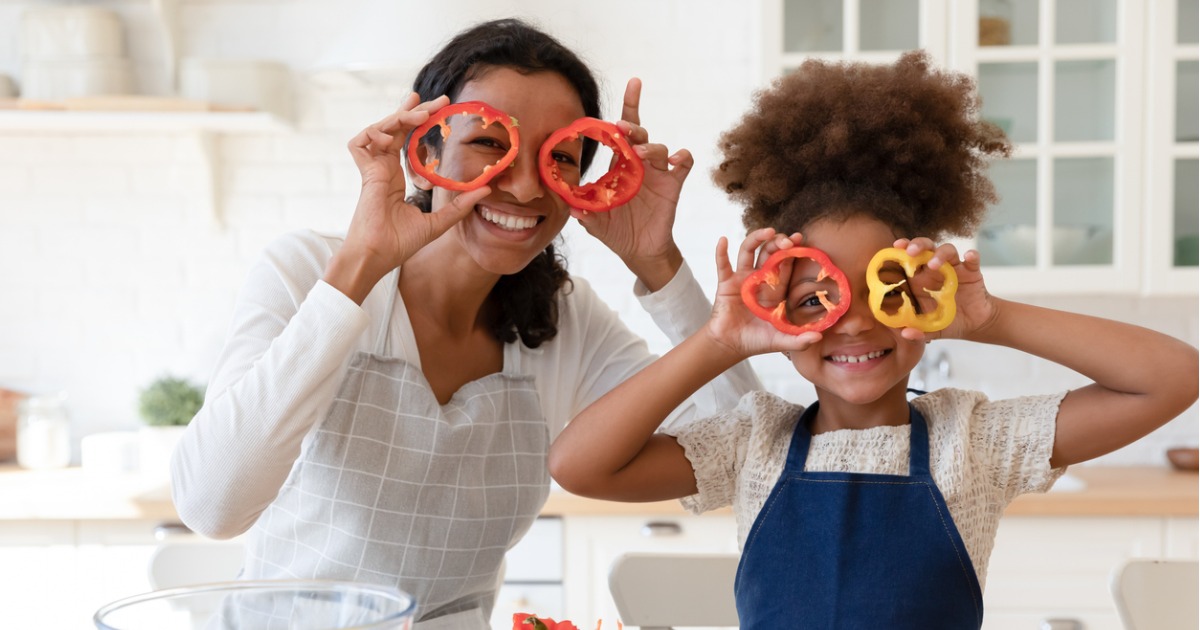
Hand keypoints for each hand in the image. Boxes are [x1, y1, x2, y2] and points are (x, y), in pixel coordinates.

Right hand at [326, 94, 490, 302]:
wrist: (379, 256)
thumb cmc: (401, 244)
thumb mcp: (438, 222)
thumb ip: (459, 205)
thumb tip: (486, 190)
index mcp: (397, 177)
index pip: (406, 140)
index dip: (418, 122)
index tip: (437, 108)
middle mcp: (384, 169)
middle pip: (395, 129)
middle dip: (412, 109)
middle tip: (437, 101)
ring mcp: (372, 170)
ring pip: (379, 130)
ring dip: (399, 118)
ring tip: (420, 114)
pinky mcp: (363, 174)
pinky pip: (359, 143)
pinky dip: (372, 134)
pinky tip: (391, 138)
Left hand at [571, 78, 688, 290]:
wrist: (639, 251)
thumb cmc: (616, 231)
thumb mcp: (594, 222)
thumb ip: (583, 212)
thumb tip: (570, 207)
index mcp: (620, 164)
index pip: (621, 131)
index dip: (629, 106)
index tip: (634, 83)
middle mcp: (639, 163)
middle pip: (640, 133)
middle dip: (632, 125)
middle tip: (623, 128)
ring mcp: (658, 173)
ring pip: (660, 148)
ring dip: (652, 147)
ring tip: (642, 155)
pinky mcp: (673, 185)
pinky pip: (684, 164)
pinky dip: (683, 158)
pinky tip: (677, 160)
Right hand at [707, 228, 822, 356]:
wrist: (730, 345)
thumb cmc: (756, 341)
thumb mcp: (781, 340)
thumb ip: (800, 339)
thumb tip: (820, 336)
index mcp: (774, 288)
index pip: (785, 264)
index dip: (792, 251)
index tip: (800, 239)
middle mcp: (759, 278)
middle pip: (768, 252)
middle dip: (778, 242)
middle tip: (788, 240)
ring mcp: (741, 278)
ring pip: (748, 251)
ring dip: (757, 238)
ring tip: (768, 231)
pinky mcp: (726, 283)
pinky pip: (723, 265)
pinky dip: (721, 252)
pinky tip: (723, 240)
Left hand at [890, 237, 997, 341]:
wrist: (974, 324)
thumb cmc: (947, 322)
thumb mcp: (930, 329)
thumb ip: (918, 332)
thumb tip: (905, 333)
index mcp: (920, 280)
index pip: (907, 260)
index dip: (900, 252)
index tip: (893, 249)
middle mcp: (935, 270)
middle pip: (925, 248)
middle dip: (917, 245)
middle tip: (910, 251)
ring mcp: (954, 269)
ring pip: (947, 250)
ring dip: (940, 253)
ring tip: (934, 264)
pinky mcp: (972, 272)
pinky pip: (973, 260)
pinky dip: (972, 256)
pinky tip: (970, 256)